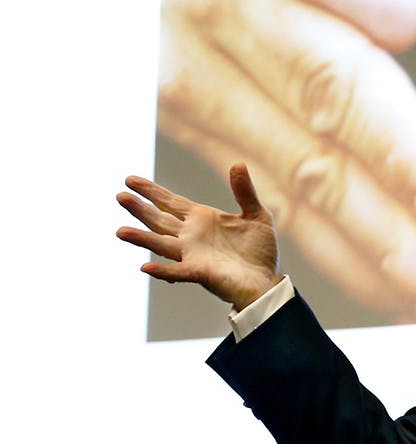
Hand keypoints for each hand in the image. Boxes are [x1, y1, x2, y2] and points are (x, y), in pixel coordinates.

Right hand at [117, 164, 280, 310]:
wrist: (267, 280)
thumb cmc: (260, 250)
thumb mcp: (256, 215)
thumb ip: (245, 191)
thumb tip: (237, 163)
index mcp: (202, 219)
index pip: (170, 202)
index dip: (151, 191)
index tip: (130, 180)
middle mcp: (191, 236)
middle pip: (159, 220)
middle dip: (140, 209)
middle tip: (120, 196)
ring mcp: (193, 255)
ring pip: (161, 245)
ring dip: (141, 238)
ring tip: (120, 232)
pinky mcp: (200, 272)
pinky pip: (177, 272)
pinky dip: (162, 270)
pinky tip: (145, 267)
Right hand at [155, 0, 415, 320]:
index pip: (333, 86)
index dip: (401, 155)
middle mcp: (197, 56)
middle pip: (312, 163)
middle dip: (395, 239)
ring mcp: (189, 105)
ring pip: (291, 200)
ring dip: (370, 262)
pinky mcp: (202, 134)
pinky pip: (272, 203)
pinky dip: (334, 248)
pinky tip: (388, 280)